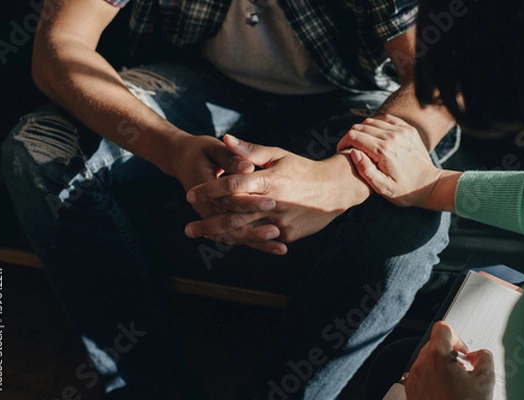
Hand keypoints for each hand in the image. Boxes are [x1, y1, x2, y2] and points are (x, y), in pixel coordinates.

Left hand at [185, 135, 363, 253]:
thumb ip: (249, 151)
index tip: (190, 194)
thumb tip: (226, 139)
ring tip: (202, 236)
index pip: (233, 186)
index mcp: (269, 180)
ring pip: (244, 232)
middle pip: (234, 216)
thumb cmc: (302, 169)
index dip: (209, 190)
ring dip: (221, 236)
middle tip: (188, 228)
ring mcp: (280, 222)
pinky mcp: (287, 235)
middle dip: (208, 223)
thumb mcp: (278, 155)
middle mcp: (273, 203)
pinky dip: (242, 240)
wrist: (335, 189)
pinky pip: (260, 240)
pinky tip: (226, 241)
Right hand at [337, 116, 444, 207]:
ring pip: (372, 121)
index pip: (354, 136)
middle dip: (351, 136)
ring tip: (361, 143)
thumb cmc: (404, 191)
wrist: (430, 185)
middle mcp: (392, 136)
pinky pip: (387, 119)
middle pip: (361, 126)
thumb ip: (365, 170)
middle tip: (349, 148)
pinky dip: (377, 124)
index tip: (341, 151)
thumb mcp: (382, 187)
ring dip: (363, 130)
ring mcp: (402, 130)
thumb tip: (354, 152)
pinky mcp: (408, 129)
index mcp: (383, 151)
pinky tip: (375, 136)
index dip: (343, 142)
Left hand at [404, 321, 494, 399]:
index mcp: (437, 355)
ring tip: (457, 386)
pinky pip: (422, 377)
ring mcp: (413, 378)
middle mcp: (421, 364)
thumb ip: (485, 358)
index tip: (464, 351)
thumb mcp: (485, 381)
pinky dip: (434, 380)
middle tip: (464, 371)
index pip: (443, 328)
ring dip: (442, 368)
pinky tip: (447, 394)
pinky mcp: (411, 391)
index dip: (457, 336)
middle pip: (435, 345)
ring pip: (428, 361)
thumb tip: (479, 355)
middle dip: (451, 355)